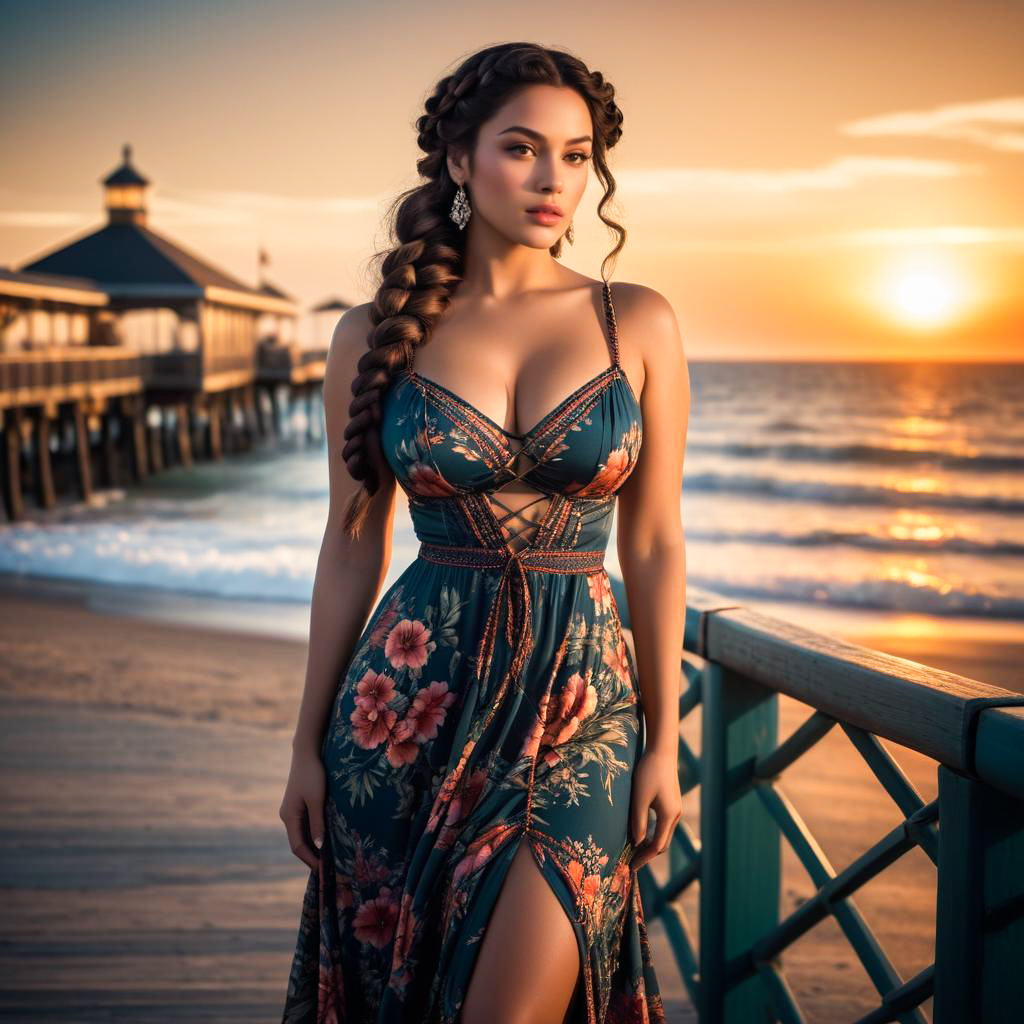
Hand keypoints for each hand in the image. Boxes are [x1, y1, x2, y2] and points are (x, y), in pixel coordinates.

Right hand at [279, 746, 326, 870]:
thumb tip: (319, 846)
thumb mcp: (317, 799)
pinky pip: (305, 825)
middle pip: (299, 843)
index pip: (298, 846)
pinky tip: (326, 838)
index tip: (324, 870)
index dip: (310, 860)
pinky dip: (314, 835)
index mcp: (289, 817)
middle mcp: (288, 816)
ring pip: (302, 834)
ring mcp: (292, 810)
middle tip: (329, 868)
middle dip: (312, 856)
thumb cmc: (312, 774)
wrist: (307, 752)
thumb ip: (317, 823)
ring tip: (329, 857)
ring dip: (314, 846)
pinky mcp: (299, 804)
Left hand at [629, 745, 681, 870]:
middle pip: (663, 843)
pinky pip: (664, 825)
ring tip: (634, 851)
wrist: (662, 751)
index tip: (631, 867)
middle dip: (648, 854)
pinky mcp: (672, 803)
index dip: (644, 858)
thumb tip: (636, 843)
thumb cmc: (648, 772)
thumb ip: (638, 821)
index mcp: (669, 816)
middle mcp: (675, 815)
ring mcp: (676, 809)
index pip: (657, 846)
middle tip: (631, 862)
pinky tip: (641, 832)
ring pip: (664, 834)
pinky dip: (654, 833)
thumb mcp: (640, 798)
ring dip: (651, 844)